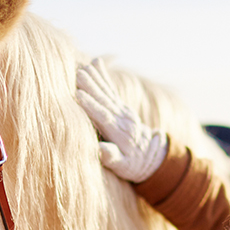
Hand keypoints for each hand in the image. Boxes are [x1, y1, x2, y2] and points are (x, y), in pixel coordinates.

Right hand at [76, 58, 167, 182]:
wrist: (152, 156)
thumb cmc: (133, 165)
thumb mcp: (124, 167)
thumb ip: (113, 157)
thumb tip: (100, 149)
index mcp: (120, 133)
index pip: (104, 117)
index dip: (91, 106)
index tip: (78, 94)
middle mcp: (122, 119)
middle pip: (105, 100)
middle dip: (91, 87)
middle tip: (78, 73)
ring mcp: (123, 110)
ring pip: (107, 92)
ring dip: (95, 78)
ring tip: (83, 66)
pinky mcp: (121, 106)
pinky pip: (110, 89)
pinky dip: (102, 76)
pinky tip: (95, 62)